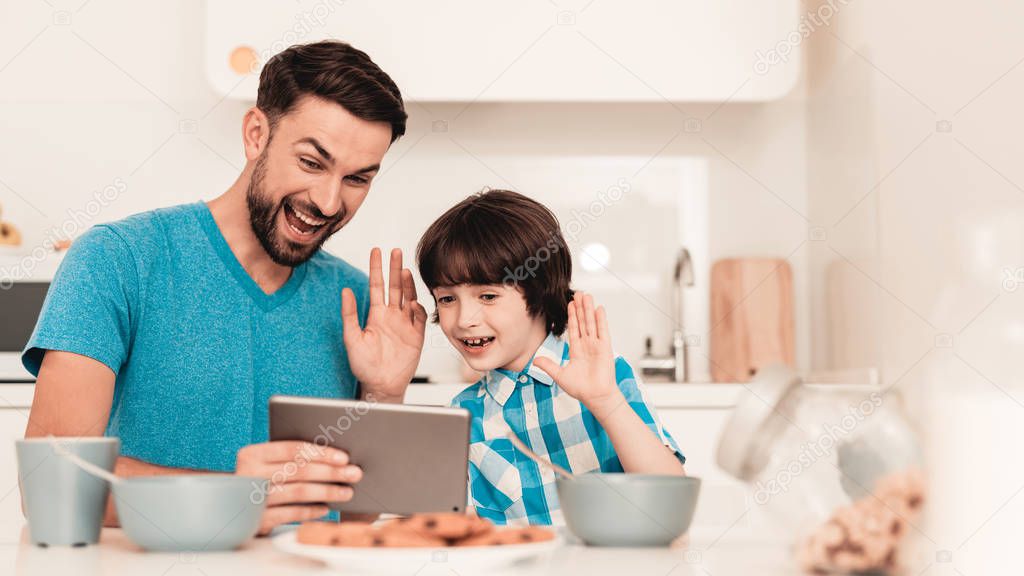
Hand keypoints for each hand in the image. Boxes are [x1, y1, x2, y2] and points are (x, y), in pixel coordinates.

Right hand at [235, 441, 362, 535]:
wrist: (230, 508)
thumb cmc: (260, 480)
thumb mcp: (268, 464)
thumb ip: (291, 458)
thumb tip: (335, 458)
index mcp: (253, 454)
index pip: (294, 448)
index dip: (321, 452)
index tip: (344, 457)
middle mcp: (250, 475)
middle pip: (300, 470)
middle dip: (331, 472)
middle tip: (354, 473)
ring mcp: (252, 499)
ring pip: (299, 492)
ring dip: (327, 491)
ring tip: (346, 492)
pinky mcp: (257, 520)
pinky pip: (292, 513)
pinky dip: (312, 510)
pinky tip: (326, 508)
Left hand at [342, 247, 426, 402]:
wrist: (381, 385)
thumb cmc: (364, 366)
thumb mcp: (352, 338)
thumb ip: (349, 314)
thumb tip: (345, 291)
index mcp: (376, 315)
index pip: (377, 285)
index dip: (377, 268)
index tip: (377, 251)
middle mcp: (392, 316)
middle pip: (395, 286)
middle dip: (395, 268)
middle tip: (395, 251)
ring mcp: (405, 325)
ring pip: (409, 298)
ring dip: (408, 284)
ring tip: (405, 269)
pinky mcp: (416, 336)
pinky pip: (419, 318)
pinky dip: (418, 309)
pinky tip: (413, 302)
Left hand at [532, 292, 622, 412]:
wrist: (595, 396)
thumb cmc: (581, 389)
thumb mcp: (560, 375)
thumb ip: (548, 366)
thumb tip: (535, 360)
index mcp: (577, 350)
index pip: (574, 329)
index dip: (572, 316)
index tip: (570, 304)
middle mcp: (587, 345)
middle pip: (583, 322)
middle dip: (580, 308)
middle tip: (578, 293)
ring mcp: (596, 346)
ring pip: (591, 323)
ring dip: (589, 309)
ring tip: (587, 296)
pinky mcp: (605, 348)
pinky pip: (602, 331)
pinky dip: (601, 320)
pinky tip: (599, 309)